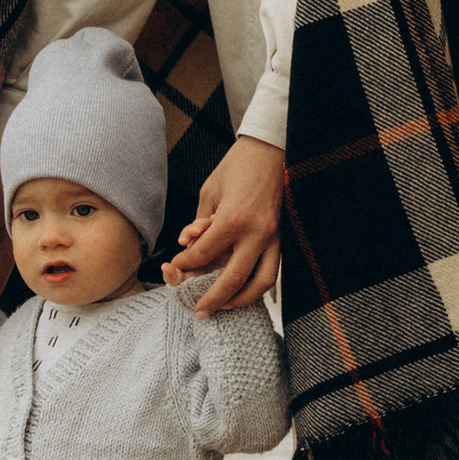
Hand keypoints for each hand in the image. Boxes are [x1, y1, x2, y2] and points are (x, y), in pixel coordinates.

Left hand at [161, 135, 284, 313]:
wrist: (271, 149)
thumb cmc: (237, 166)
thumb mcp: (210, 192)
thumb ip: (200, 224)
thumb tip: (188, 246)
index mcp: (233, 220)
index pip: (204, 254)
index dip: (186, 264)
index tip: (176, 266)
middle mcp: (256, 233)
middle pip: (233, 279)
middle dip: (214, 299)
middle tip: (199, 310)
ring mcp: (273, 236)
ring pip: (261, 282)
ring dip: (242, 299)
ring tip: (225, 306)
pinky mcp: (282, 236)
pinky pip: (272, 269)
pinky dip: (259, 285)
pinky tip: (245, 290)